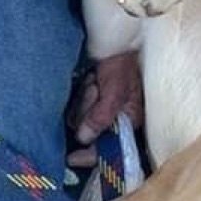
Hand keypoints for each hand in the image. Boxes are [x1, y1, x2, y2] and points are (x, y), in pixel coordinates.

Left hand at [65, 49, 142, 165]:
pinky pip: (78, 109)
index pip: (108, 148)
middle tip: (94, 88)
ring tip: (93, 81)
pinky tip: (89, 81)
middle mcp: (116, 120)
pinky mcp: (92, 102)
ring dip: (84, 101)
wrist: (113, 43)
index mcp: (129, 122)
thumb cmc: (119, 66)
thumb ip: (101, 117)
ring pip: (82, 120)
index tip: (71, 158)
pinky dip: (81, 97)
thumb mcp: (114, 92)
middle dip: (88, 112)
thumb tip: (84, 138)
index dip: (89, 156)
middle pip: (91, 133)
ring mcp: (102, 111)